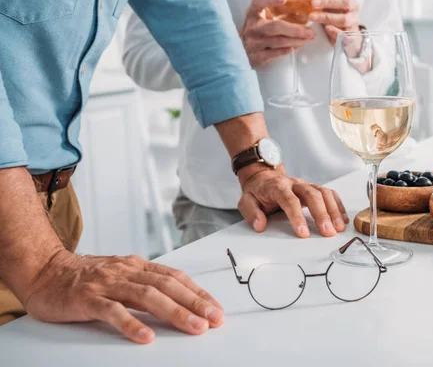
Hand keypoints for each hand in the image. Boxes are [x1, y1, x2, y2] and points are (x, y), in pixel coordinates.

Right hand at [22, 250, 223, 343]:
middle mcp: (126, 271)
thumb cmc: (86, 277)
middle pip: (167, 286)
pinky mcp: (87, 299)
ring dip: (174, 312)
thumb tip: (179, 300)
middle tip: (214, 319)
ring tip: (193, 327)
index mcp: (137, 266)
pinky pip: (112, 311)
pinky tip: (146, 337)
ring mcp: (107, 284)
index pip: (175, 277)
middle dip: (194, 303)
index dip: (198, 292)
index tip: (216, 308)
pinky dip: (131, 324)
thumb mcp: (121, 274)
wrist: (45, 271)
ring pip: (147, 296)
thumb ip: (146, 284)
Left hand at [237, 167, 348, 237]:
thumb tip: (260, 225)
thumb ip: (251, 213)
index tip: (303, 233)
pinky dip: (338, 206)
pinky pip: (330, 194)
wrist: (264, 176)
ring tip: (339, 228)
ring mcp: (306, 184)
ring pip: (324, 193)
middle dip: (322, 214)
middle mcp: (295, 184)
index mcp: (277, 187)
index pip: (289, 200)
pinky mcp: (314, 188)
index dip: (297, 216)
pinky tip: (343, 220)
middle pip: (312, 195)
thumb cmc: (257, 192)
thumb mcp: (246, 201)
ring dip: (333, 211)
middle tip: (328, 232)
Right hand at [240, 0, 315, 67]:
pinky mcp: (257, 56)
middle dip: (295, 29)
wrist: (241, 49)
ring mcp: (254, 42)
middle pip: (275, 26)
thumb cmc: (257, 28)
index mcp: (253, 12)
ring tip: (308, 38)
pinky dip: (287, 50)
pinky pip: (275, 53)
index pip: (259, 2)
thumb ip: (274, 6)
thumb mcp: (261, 14)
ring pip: (278, 41)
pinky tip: (296, 47)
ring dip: (296, 40)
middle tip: (310, 31)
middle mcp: (252, 27)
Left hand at [306, 0, 360, 45]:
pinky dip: (335, 31)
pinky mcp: (350, 36)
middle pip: (345, 1)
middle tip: (313, 3)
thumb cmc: (332, 14)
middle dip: (328, 1)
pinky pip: (345, 34)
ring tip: (312, 17)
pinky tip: (326, 28)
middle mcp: (353, 7)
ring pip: (344, 18)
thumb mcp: (324, 3)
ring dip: (327, 17)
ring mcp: (353, 21)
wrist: (344, 35)